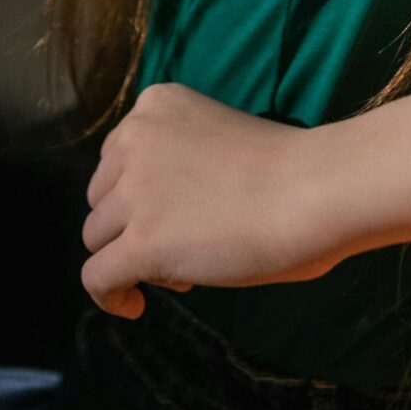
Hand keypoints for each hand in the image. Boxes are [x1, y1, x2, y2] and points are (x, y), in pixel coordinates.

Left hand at [81, 84, 338, 320]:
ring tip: (184, 267)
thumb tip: (155, 217)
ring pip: (97, 237)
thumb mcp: (218, 137)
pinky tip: (134, 305)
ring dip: (132, 255)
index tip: (181, 210)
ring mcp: (133, 192)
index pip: (119, 158)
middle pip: (103, 197)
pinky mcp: (140, 242)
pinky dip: (111, 295)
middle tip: (187, 240)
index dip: (144, 192)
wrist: (314, 191)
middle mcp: (133, 139)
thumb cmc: (290, 168)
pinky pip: (96, 278)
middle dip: (134, 222)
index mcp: (156, 104)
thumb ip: (179, 161)